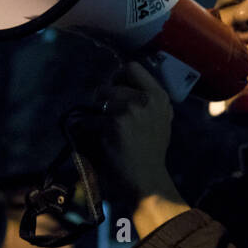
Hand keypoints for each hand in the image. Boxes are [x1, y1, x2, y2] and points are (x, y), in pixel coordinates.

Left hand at [82, 62, 183, 226]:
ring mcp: (130, 110)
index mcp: (160, 97)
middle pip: (111, 84)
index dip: (118, 76)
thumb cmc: (150, 151)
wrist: (147, 179)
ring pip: (99, 100)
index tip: (116, 90)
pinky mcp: (113, 124)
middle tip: (107, 116)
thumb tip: (122, 82)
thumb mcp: (160, 119)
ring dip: (97, 114)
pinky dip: (88, 130)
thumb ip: (147, 100)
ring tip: (107, 132)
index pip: (132, 67)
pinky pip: (88, 120)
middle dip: (104, 99)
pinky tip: (101, 143)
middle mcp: (147, 100)